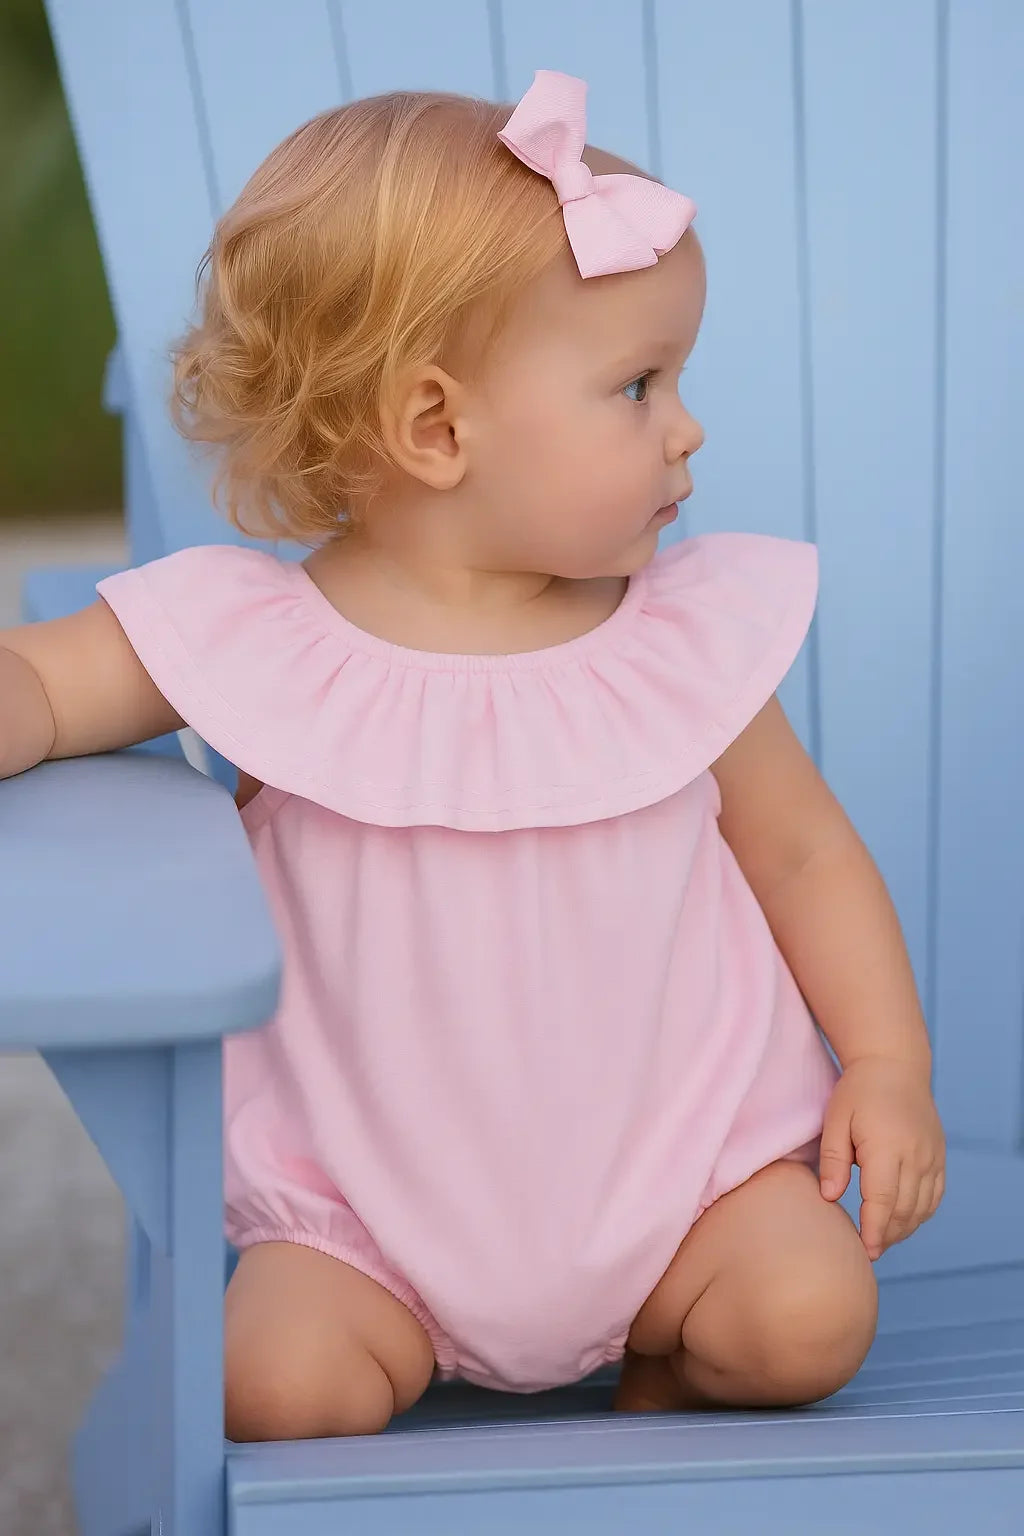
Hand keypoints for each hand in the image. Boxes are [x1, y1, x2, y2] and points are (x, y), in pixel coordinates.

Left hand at [818, 1056, 944, 1259]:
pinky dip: (920, 1213)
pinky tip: (903, 1220)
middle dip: (887, 1235)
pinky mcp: (939, 1156)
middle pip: (904, 1210)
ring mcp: (932, 1157)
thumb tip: (830, 1197)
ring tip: (882, 1240)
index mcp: (887, 1147)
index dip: (874, 1230)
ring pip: (922, 1207)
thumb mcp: (836, 1120)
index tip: (865, 1251)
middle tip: (868, 1251)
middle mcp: (916, 1155)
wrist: (895, 1065)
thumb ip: (833, 1160)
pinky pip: (935, 1195)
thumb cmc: (858, 1091)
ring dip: (904, 1228)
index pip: (882, 1201)